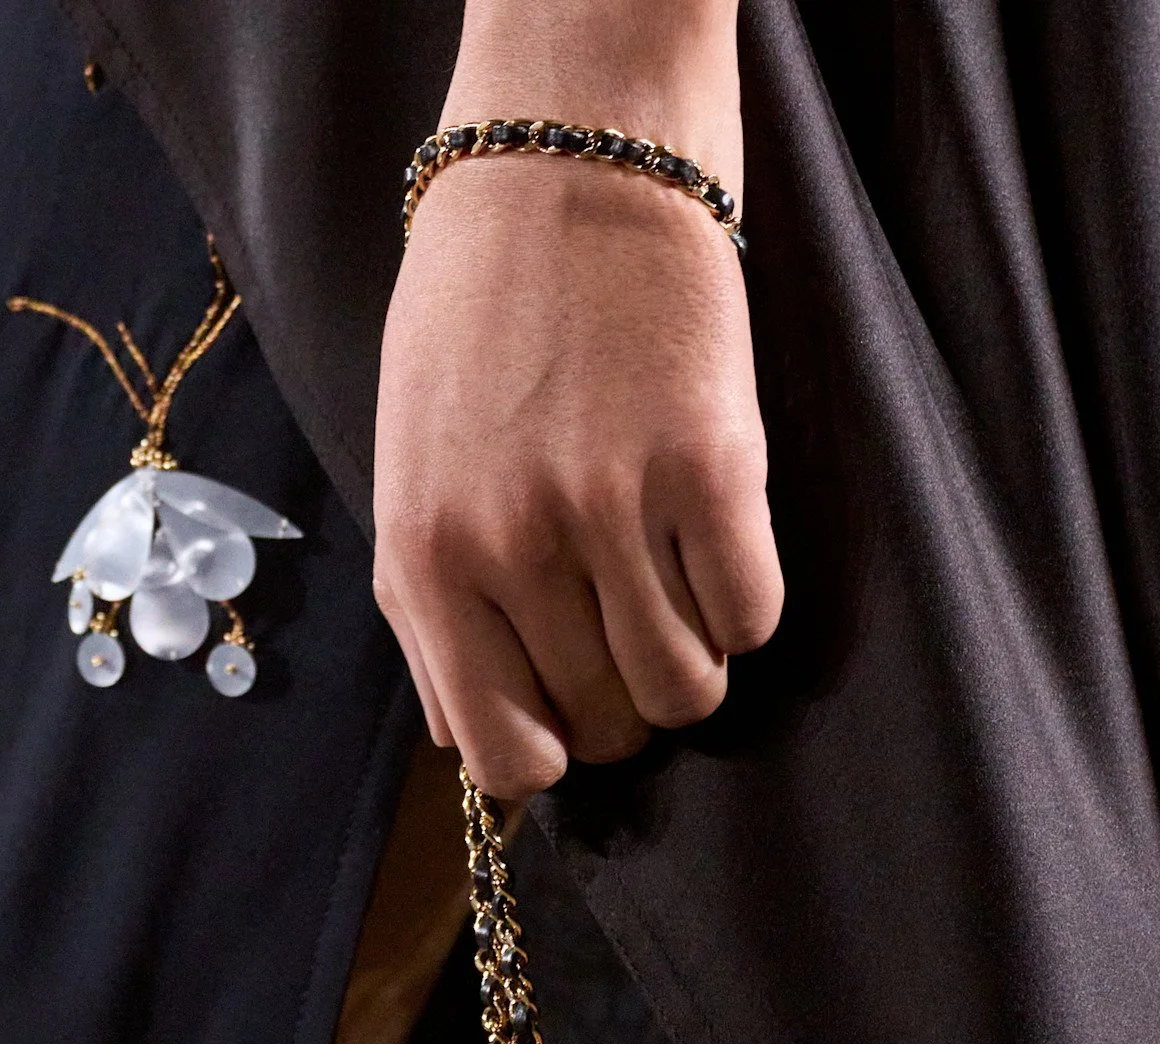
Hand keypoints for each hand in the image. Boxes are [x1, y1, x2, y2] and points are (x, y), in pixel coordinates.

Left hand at [372, 0, 782, 797]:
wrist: (563, 167)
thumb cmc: (474, 328)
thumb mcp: (407, 478)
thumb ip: (429, 618)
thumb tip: (473, 739)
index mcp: (426, 562)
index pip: (506, 759)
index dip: (551, 756)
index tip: (569, 713)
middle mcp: (512, 548)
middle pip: (609, 729)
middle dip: (625, 700)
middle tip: (627, 625)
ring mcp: (612, 509)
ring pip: (688, 691)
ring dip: (692, 660)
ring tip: (673, 587)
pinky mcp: (711, 465)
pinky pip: (753, 617)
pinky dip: (745, 600)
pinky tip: (714, 541)